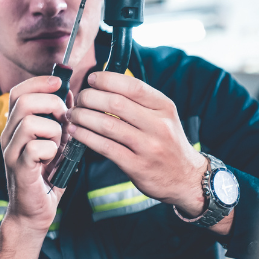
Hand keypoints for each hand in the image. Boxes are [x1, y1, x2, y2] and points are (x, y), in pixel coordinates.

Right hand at [0, 76, 66, 258]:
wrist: (34, 213)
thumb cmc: (46, 178)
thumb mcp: (56, 143)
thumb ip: (61, 121)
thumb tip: (70, 95)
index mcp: (15, 128)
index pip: (18, 93)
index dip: (38, 83)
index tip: (58, 83)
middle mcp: (8, 137)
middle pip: (23, 102)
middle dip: (51, 105)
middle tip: (65, 119)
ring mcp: (11, 153)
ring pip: (29, 123)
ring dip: (53, 130)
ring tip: (59, 144)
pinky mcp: (20, 170)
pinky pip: (35, 148)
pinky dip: (51, 150)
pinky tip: (54, 159)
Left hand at [68, 72, 206, 214]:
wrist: (186, 178)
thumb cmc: (167, 142)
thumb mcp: (163, 116)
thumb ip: (139, 101)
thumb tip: (103, 83)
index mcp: (164, 107)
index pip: (133, 86)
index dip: (107, 79)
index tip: (91, 79)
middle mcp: (158, 125)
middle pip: (115, 103)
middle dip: (89, 98)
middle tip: (79, 100)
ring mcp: (148, 147)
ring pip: (107, 125)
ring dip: (83, 117)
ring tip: (73, 114)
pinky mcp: (137, 166)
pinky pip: (104, 147)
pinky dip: (85, 136)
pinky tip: (75, 131)